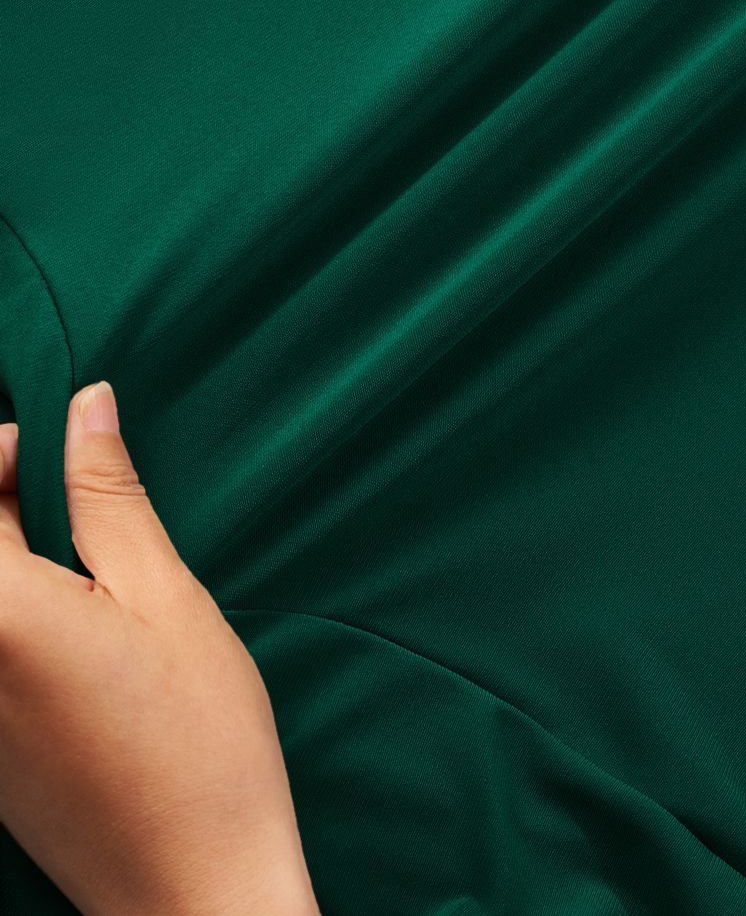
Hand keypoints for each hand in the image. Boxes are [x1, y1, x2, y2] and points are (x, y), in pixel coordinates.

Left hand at [0, 382, 319, 915]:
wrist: (190, 887)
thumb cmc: (198, 741)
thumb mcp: (166, 595)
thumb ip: (109, 495)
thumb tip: (86, 404)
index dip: (0, 451)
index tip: (52, 447)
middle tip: (63, 488)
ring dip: (1, 553)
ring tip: (72, 551)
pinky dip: (7, 608)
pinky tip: (66, 617)